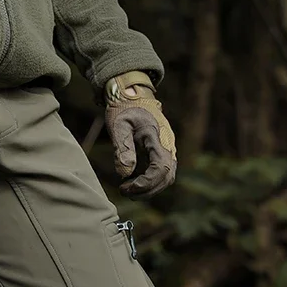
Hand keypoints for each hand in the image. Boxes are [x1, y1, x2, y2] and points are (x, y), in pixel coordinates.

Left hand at [104, 71, 176, 197]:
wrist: (133, 95)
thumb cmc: (124, 109)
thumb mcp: (119, 125)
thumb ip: (122, 148)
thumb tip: (125, 173)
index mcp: (157, 137)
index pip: (161, 167)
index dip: (146, 182)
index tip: (127, 185)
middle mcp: (168, 145)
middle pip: (167, 177)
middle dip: (146, 190)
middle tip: (123, 190)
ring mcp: (168, 149)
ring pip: (167, 178)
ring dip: (148, 189)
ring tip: (126, 188)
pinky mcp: (163, 153)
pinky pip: (162, 174)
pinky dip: (149, 183)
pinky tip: (131, 182)